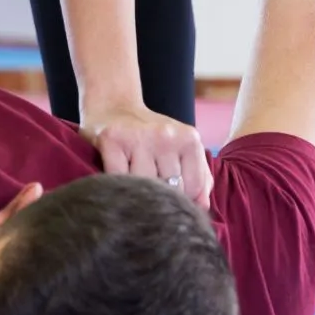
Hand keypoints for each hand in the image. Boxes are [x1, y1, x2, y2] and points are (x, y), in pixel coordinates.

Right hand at [81, 102, 212, 208]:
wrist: (115, 107)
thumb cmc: (152, 136)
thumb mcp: (182, 149)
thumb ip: (200, 178)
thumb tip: (203, 207)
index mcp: (189, 139)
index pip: (194, 188)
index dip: (182, 202)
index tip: (170, 198)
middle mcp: (166, 136)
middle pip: (169, 190)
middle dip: (160, 199)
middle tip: (149, 194)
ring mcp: (139, 137)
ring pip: (143, 187)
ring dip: (137, 193)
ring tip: (133, 185)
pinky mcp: (112, 139)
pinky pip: (118, 179)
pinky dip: (118, 186)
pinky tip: (118, 180)